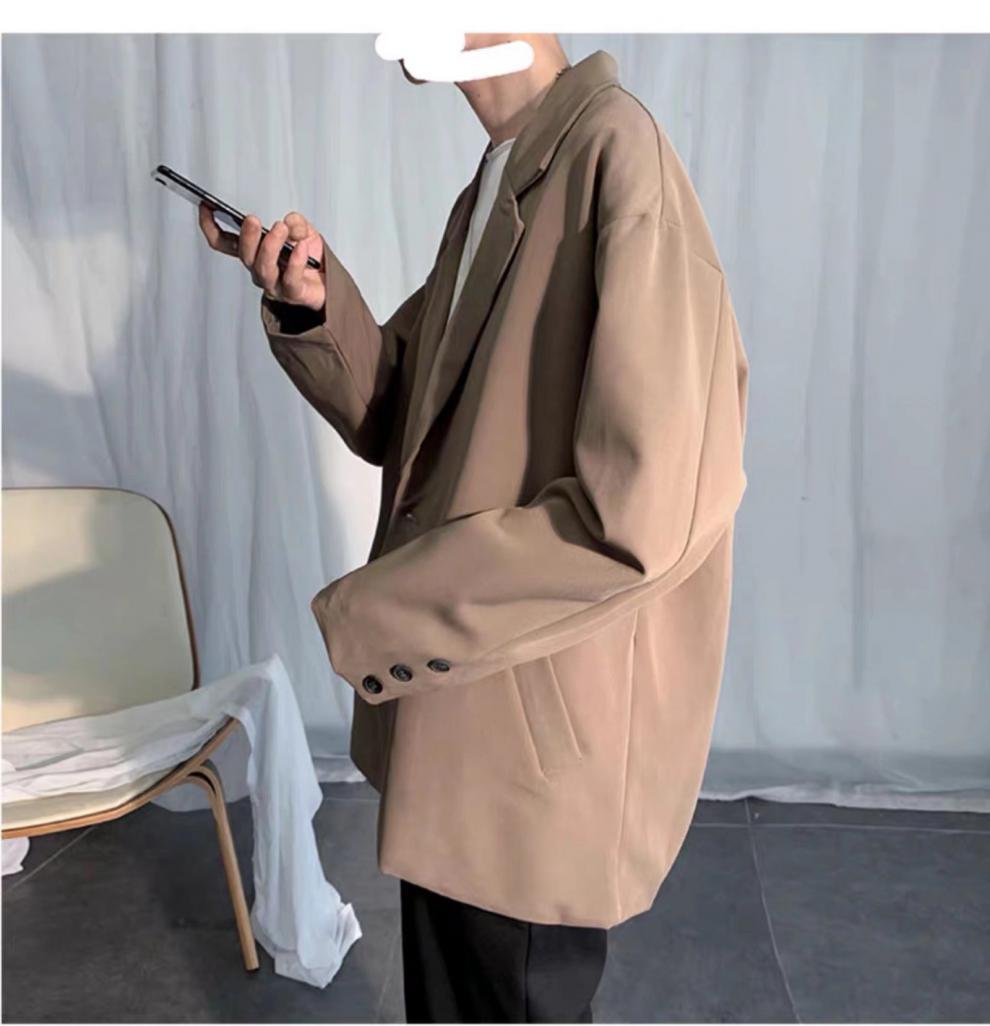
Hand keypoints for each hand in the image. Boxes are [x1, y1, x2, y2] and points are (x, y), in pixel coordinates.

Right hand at [198, 203, 325, 311]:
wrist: (329, 283)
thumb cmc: (309, 259)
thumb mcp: (303, 231)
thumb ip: (296, 223)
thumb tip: (290, 222)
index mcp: (253, 252)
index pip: (223, 242)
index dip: (210, 226)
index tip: (206, 206)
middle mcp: (259, 270)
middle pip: (244, 256)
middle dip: (247, 237)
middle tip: (253, 220)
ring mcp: (274, 284)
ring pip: (264, 268)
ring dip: (270, 246)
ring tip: (281, 229)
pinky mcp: (293, 294)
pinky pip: (291, 279)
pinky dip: (296, 261)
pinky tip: (302, 247)